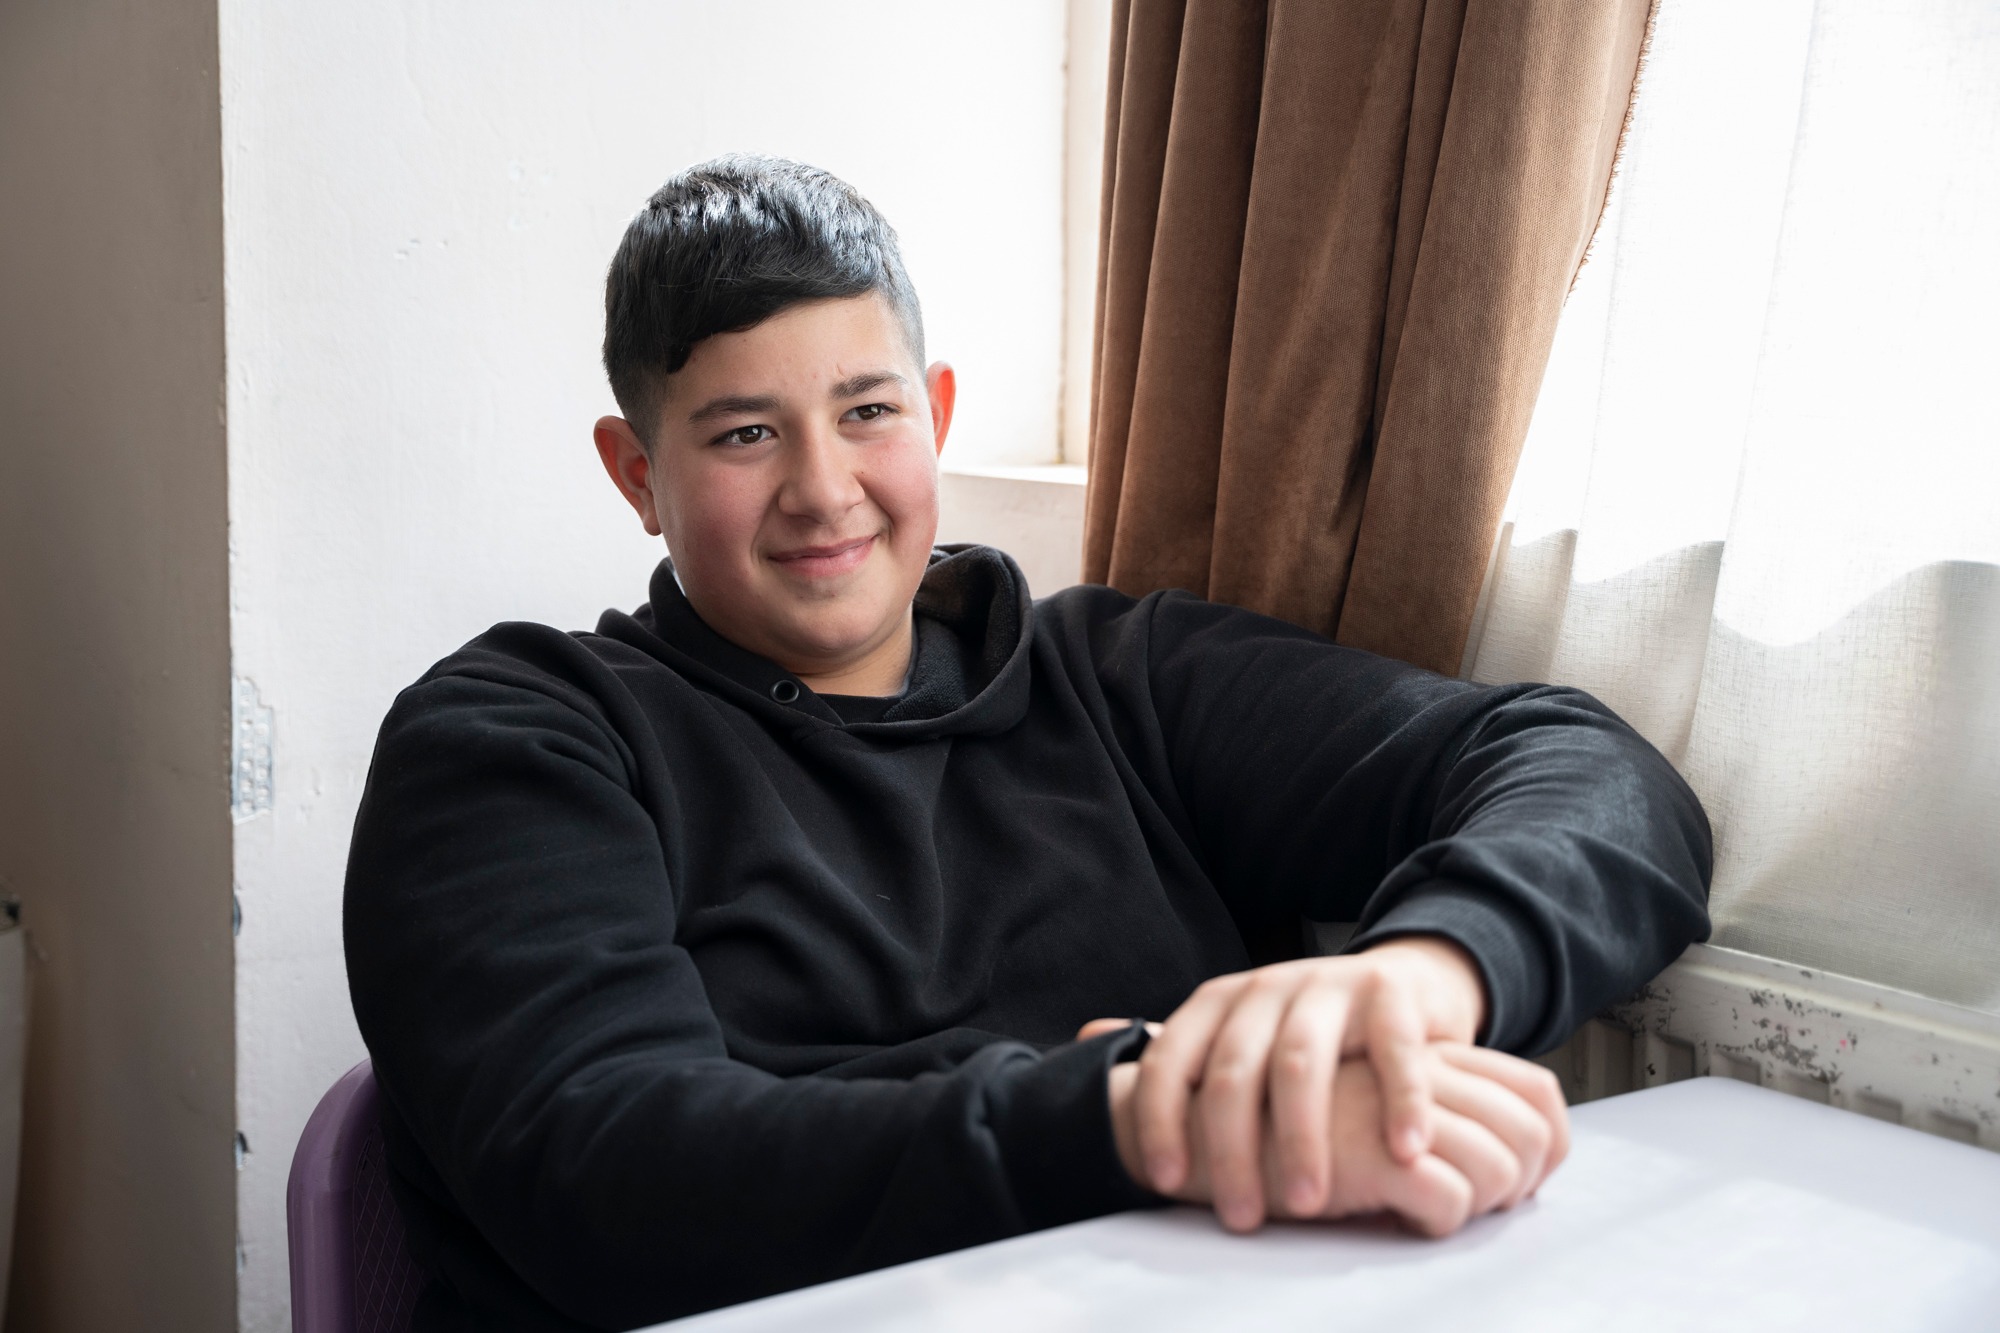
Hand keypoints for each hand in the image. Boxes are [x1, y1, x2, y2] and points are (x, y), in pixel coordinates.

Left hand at [1080, 936, 1488, 1229]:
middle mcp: (1265, 988)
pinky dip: (1400, 1101)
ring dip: (1303, 1137)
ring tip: (1309, 1202)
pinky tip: (1404, 1152)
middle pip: (1234, 1071)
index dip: (1161, 1120)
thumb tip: (1085, 1034)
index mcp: (1217, 1003)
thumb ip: (1176, 1049)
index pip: (1172, 1060)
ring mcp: (1329, 986)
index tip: (1162, 1184)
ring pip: (1301, 1062)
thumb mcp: (1235, 1034)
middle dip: (1233, 1149)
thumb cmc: (1305, 1032)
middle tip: (1243, 1217)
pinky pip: (1394, 1049)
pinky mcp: (1392, 995)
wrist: (1399, 984)